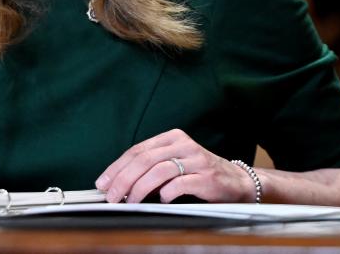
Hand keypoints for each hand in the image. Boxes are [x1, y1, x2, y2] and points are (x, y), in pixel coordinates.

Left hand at [94, 129, 256, 203]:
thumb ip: (151, 168)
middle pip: (145, 159)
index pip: (138, 150)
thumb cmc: (200, 174)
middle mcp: (183, 145)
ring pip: (159, 171)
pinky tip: (160, 201)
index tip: (103, 182)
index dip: (117, 167)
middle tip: (111, 195)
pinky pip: (179, 184)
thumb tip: (118, 183)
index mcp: (172, 137)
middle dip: (123, 179)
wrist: (237, 182)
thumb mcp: (174, 164)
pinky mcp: (207, 177)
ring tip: (129, 202)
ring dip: (139, 189)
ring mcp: (196, 160)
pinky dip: (166, 193)